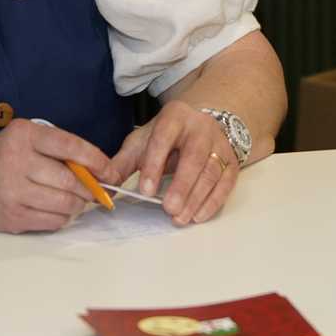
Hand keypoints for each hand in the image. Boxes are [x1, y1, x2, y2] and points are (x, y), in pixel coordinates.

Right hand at [0, 118, 111, 232]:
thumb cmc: (3, 156)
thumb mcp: (27, 138)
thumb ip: (59, 149)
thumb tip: (100, 172)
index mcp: (24, 135)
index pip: (71, 147)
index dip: (97, 161)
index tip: (111, 172)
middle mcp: (16, 163)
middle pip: (70, 181)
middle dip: (91, 189)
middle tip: (97, 191)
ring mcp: (12, 193)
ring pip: (65, 204)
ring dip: (78, 205)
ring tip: (77, 200)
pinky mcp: (11, 217)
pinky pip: (52, 222)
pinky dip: (63, 217)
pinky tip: (57, 209)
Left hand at [104, 103, 238, 224]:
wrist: (202, 120)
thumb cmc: (167, 135)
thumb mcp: (143, 140)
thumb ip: (123, 162)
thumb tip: (104, 185)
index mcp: (174, 117)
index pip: (164, 138)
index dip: (155, 164)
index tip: (146, 191)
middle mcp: (201, 127)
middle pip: (194, 156)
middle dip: (182, 184)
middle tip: (169, 209)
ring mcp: (220, 143)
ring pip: (211, 171)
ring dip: (197, 197)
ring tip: (180, 218)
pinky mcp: (231, 160)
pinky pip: (226, 182)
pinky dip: (214, 201)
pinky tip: (199, 215)